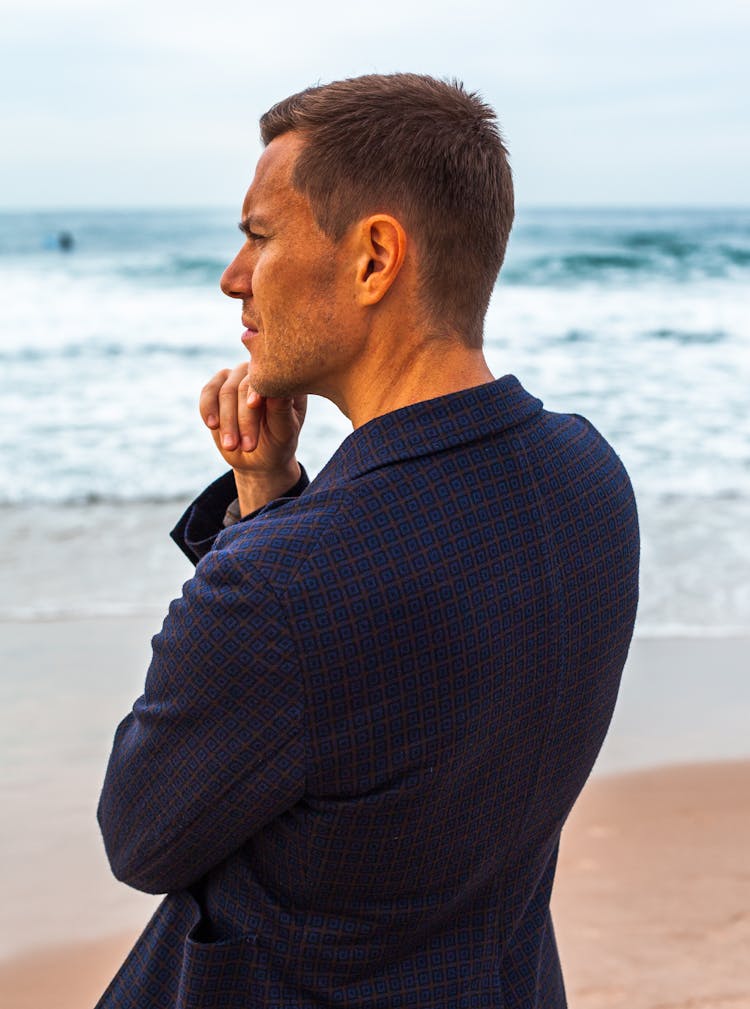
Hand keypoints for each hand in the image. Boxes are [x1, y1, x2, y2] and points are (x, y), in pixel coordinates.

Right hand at [200, 364, 306, 513]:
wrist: (258, 458)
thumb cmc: (278, 443)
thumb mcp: (284, 432)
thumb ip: (281, 410)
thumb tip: (277, 392)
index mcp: (283, 380)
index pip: (268, 378)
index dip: (258, 389)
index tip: (253, 405)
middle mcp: (260, 373)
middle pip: (244, 386)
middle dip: (242, 418)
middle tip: (247, 446)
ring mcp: (238, 377)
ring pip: (225, 391)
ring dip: (226, 420)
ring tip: (230, 446)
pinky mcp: (218, 386)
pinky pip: (208, 392)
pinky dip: (208, 409)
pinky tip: (212, 426)